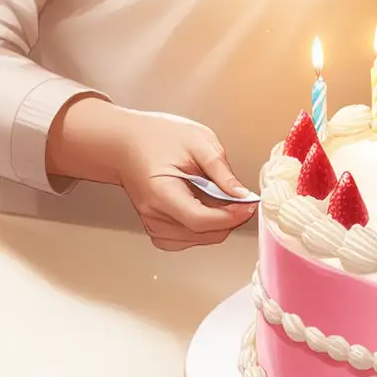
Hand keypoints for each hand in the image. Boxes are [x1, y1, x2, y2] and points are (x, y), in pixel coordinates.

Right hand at [49, 98, 257, 250]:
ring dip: (217, 223)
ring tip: (217, 194)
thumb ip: (221, 171)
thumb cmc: (159, 137)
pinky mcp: (157, 229)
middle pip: (203, 234)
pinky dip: (204, 227)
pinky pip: (188, 238)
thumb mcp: (198, 142)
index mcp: (162, 193)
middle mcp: (154, 216)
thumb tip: (243, 195)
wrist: (126, 142)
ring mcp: (153, 225)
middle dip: (229, 218)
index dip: (231, 216)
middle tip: (240, 195)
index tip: (250, 204)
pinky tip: (205, 205)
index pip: (201, 220)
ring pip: (199, 240)